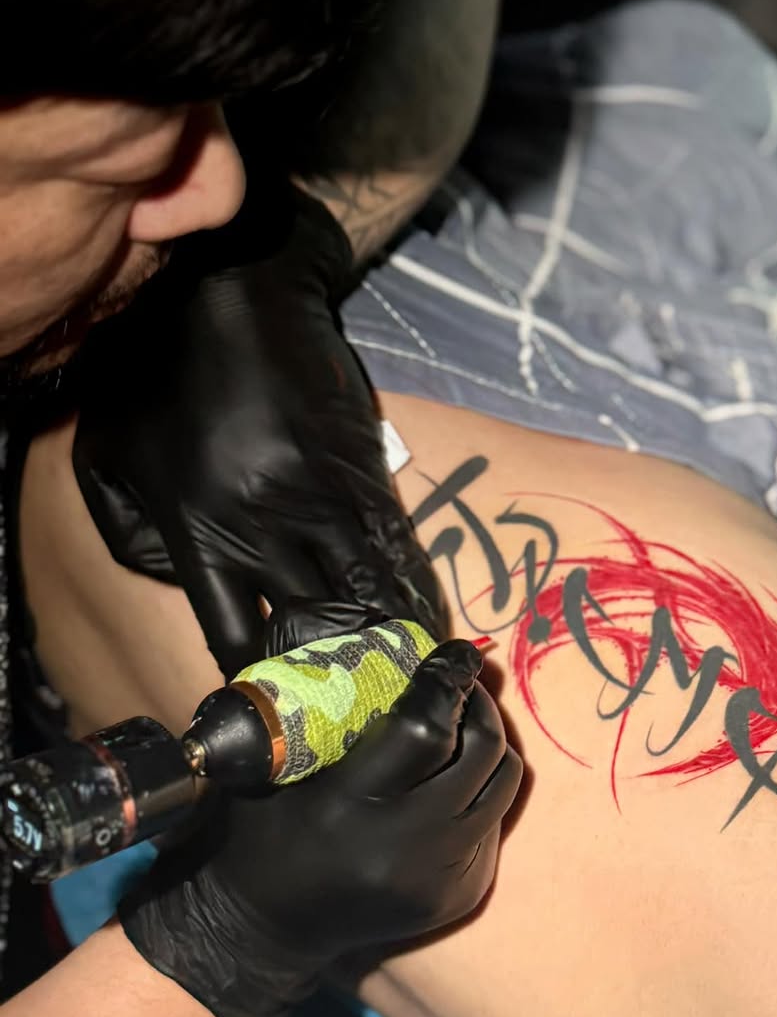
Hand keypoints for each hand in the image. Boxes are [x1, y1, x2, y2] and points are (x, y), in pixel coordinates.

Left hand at [71, 176, 447, 678]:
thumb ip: (138, 537)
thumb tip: (187, 587)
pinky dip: (411, 593)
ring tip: (405, 691)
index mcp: (196, 530)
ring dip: (386, 648)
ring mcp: (320, 497)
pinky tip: (427, 628)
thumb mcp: (110, 458)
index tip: (277, 720)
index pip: (234, 633)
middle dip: (334, 682)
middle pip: (308, 628)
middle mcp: (263, 525)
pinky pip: (394, 547)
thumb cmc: (156, 373)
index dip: (258, 685)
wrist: (230, 290)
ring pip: (363, 593)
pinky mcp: (362, 469)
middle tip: (358, 726)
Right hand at [120, 637, 521, 1016]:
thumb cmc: (259, 829)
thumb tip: (393, 644)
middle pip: (481, 751)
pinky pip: (495, 823)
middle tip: (462, 683)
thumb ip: (332, 703)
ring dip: (490, 744)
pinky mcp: (458, 898)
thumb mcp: (277, 759)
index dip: (448, 678)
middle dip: (478, 704)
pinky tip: (452, 778)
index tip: (456, 650)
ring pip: (503, 785)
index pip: (428, 726)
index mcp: (351, 805)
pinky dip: (480, 791)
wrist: (257, 929)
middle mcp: (405, 846)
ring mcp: (438, 878)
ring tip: (465, 722)